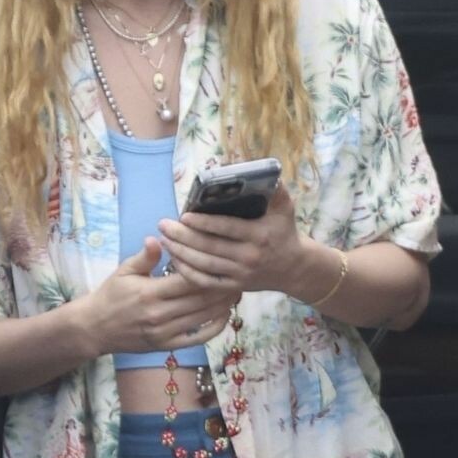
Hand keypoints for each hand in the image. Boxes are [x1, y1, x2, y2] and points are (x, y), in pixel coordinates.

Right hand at [80, 237, 239, 358]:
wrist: (95, 328)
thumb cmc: (111, 295)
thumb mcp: (124, 271)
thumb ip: (144, 256)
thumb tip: (158, 238)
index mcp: (150, 292)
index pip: (187, 280)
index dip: (207, 270)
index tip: (222, 259)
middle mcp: (160, 314)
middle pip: (200, 299)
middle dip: (222, 286)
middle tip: (238, 274)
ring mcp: (165, 332)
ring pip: (203, 317)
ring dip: (223, 304)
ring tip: (237, 290)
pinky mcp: (168, 345)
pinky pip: (198, 338)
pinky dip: (215, 327)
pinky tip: (225, 314)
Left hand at [158, 181, 310, 297]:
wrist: (294, 268)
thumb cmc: (285, 232)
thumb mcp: (285, 208)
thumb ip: (275, 189)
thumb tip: (262, 171)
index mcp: (259, 235)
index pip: (226, 228)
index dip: (203, 223)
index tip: (183, 216)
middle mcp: (249, 256)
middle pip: (209, 247)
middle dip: (182, 236)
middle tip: (163, 225)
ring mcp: (240, 274)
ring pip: (204, 265)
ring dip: (180, 253)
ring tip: (164, 240)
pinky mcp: (234, 286)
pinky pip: (206, 282)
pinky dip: (188, 272)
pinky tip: (175, 260)